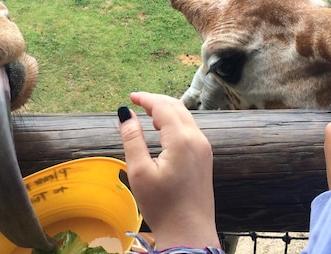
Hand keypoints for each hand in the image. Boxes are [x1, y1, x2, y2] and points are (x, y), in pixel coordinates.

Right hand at [118, 92, 219, 249]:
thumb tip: (125, 113)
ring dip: (166, 110)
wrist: (190, 233)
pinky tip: (163, 130)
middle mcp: (197, 139)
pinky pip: (190, 129)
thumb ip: (132, 139)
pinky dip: (175, 122)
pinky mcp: (205, 157)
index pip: (164, 106)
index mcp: (182, 140)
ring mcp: (204, 148)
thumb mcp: (139, 172)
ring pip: (185, 117)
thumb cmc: (162, 206)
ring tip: (147, 114)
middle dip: (157, 101)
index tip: (130, 97)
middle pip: (177, 107)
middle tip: (137, 101)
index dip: (146, 98)